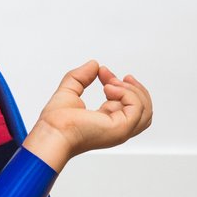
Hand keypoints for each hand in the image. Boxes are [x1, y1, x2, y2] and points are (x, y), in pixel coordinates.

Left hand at [34, 60, 152, 159]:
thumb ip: (81, 77)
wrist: (52, 132)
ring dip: (131, 90)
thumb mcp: (69, 90)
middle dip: (134, 88)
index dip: (119, 84)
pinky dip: (126, 93)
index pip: (127, 104)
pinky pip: (137, 107)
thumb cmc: (55, 122)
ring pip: (145, 109)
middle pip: (144, 109)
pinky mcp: (122, 128)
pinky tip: (109, 88)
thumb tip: (94, 65)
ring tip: (110, 84)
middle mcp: (117, 128)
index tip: (103, 72)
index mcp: (106, 122)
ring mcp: (121, 130)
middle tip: (115, 78)